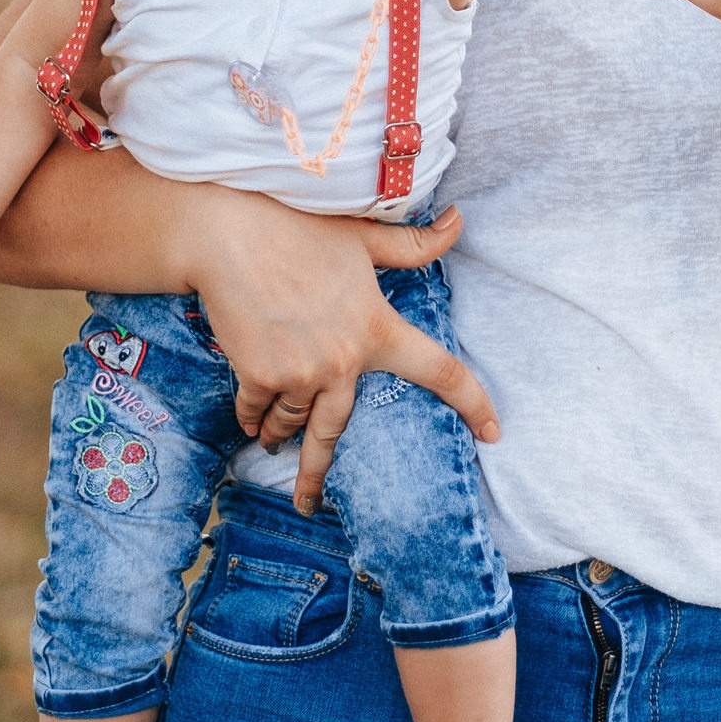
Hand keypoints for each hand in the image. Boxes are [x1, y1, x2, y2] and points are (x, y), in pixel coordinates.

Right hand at [177, 195, 497, 514]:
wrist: (227, 235)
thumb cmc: (296, 229)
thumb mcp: (363, 236)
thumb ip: (413, 245)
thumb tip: (459, 221)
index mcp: (377, 330)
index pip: (441, 372)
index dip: (473, 403)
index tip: (493, 433)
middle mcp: (343, 362)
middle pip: (336, 432)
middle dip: (316, 472)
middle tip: (310, 500)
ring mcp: (301, 374)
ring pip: (293, 422)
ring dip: (280, 433)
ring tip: (271, 440)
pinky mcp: (260, 377)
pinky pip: (257, 409)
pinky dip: (253, 415)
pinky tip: (249, 419)